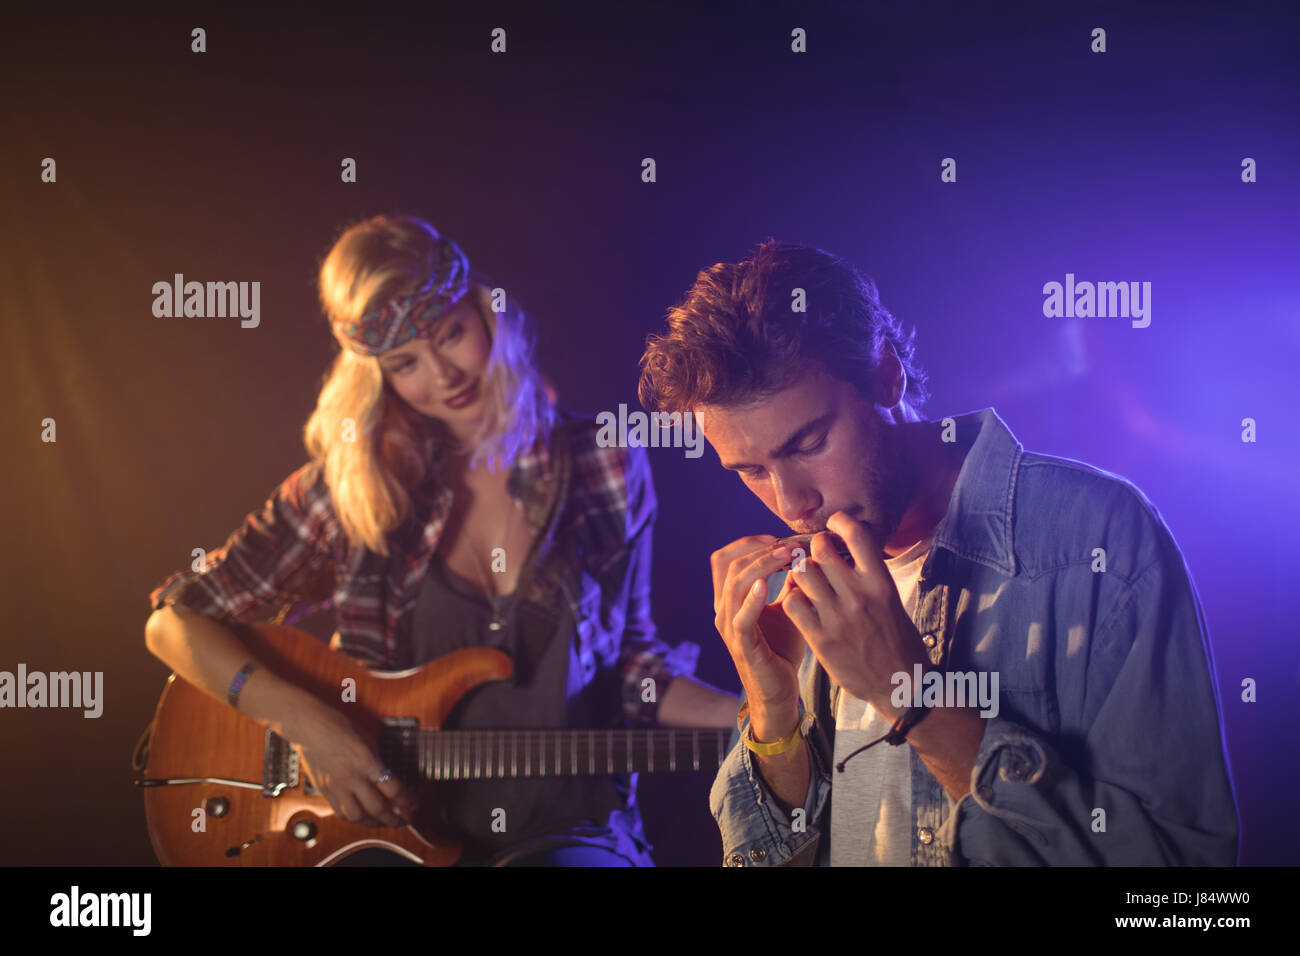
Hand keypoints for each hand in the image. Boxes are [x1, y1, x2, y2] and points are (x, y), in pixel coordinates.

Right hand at [287, 701, 417, 827]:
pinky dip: (354, 818)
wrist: (308, 727)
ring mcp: (337, 786)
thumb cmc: (339, 726)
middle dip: (394, 818)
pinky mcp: (325, 791)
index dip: (407, 800)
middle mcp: (352, 778)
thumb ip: (378, 760)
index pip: (393, 789)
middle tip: (403, 823)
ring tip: (383, 823)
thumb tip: (390, 778)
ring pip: (358, 816)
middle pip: (377, 808)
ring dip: (374, 823)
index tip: (413, 805)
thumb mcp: (367, 739)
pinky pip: (341, 812)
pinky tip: (362, 817)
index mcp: (367, 762)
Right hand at [711, 534, 807, 737]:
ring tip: (786, 556)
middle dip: (759, 550)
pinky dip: (751, 598)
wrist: (780, 691)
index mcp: (730, 599)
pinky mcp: (741, 645)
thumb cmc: (781, 649)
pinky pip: (740, 617)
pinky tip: (765, 584)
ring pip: (734, 584)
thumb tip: (804, 556)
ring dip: (761, 565)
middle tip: (790, 545)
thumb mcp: (788, 609)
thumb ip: (790, 584)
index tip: (777, 537)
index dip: (747, 542)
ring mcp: (729, 627)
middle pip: (729, 565)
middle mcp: (723, 610)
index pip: (725, 558)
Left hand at [778, 511, 927, 719]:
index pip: (857, 534)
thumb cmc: (898, 640)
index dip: (840, 522)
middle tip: (813, 556)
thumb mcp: (891, 600)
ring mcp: (838, 616)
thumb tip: (849, 550)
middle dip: (813, 547)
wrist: (901, 685)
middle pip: (821, 549)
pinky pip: (793, 603)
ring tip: (805, 581)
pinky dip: (793, 599)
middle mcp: (859, 595)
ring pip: (802, 572)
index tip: (833, 525)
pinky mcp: (821, 638)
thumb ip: (869, 576)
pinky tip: (800, 604)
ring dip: (800, 572)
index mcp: (880, 582)